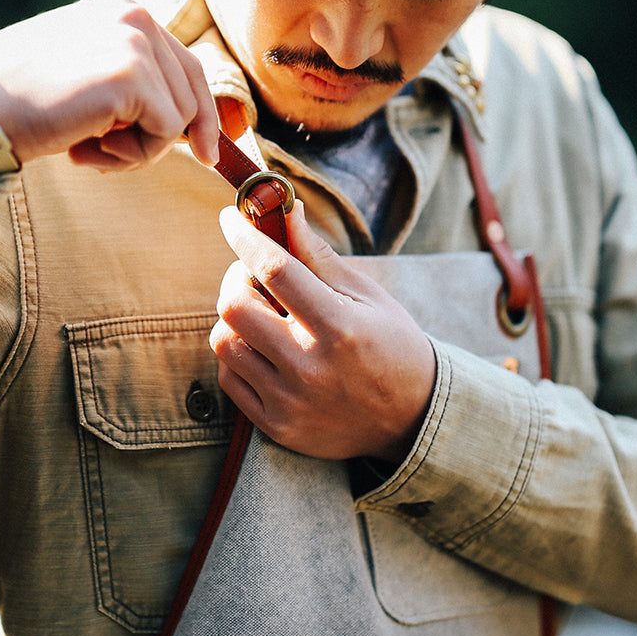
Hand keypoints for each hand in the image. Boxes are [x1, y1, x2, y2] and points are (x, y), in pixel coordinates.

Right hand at [0, 0, 219, 170]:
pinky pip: (167, 133)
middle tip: (176, 162)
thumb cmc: (18, 101)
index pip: (183, 62)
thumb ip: (129, 81)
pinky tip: (87, 149)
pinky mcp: (132, 74)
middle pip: (194, 87)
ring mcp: (135, 41)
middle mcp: (134, 14)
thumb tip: (184, 120)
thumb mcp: (84, 75)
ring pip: (181, 116)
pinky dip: (134, 156)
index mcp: (121, 9)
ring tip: (90, 149)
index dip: (201, 110)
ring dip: (141, 149)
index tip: (209, 149)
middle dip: (183, 135)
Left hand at [210, 200, 436, 462]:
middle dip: (235, 278)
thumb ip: (318, 255)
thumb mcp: (366, 294)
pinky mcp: (277, 425)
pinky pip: (228, 378)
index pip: (275, 269)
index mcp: (338, 326)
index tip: (231, 217)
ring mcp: (290, 401)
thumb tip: (286, 210)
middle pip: (234, 306)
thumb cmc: (391, 344)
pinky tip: (261, 347)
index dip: (245, 237)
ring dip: (233, 318)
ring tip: (261, 314)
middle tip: (252, 274)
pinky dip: (236, 354)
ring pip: (224, 342)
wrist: (412, 418)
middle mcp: (309, 366)